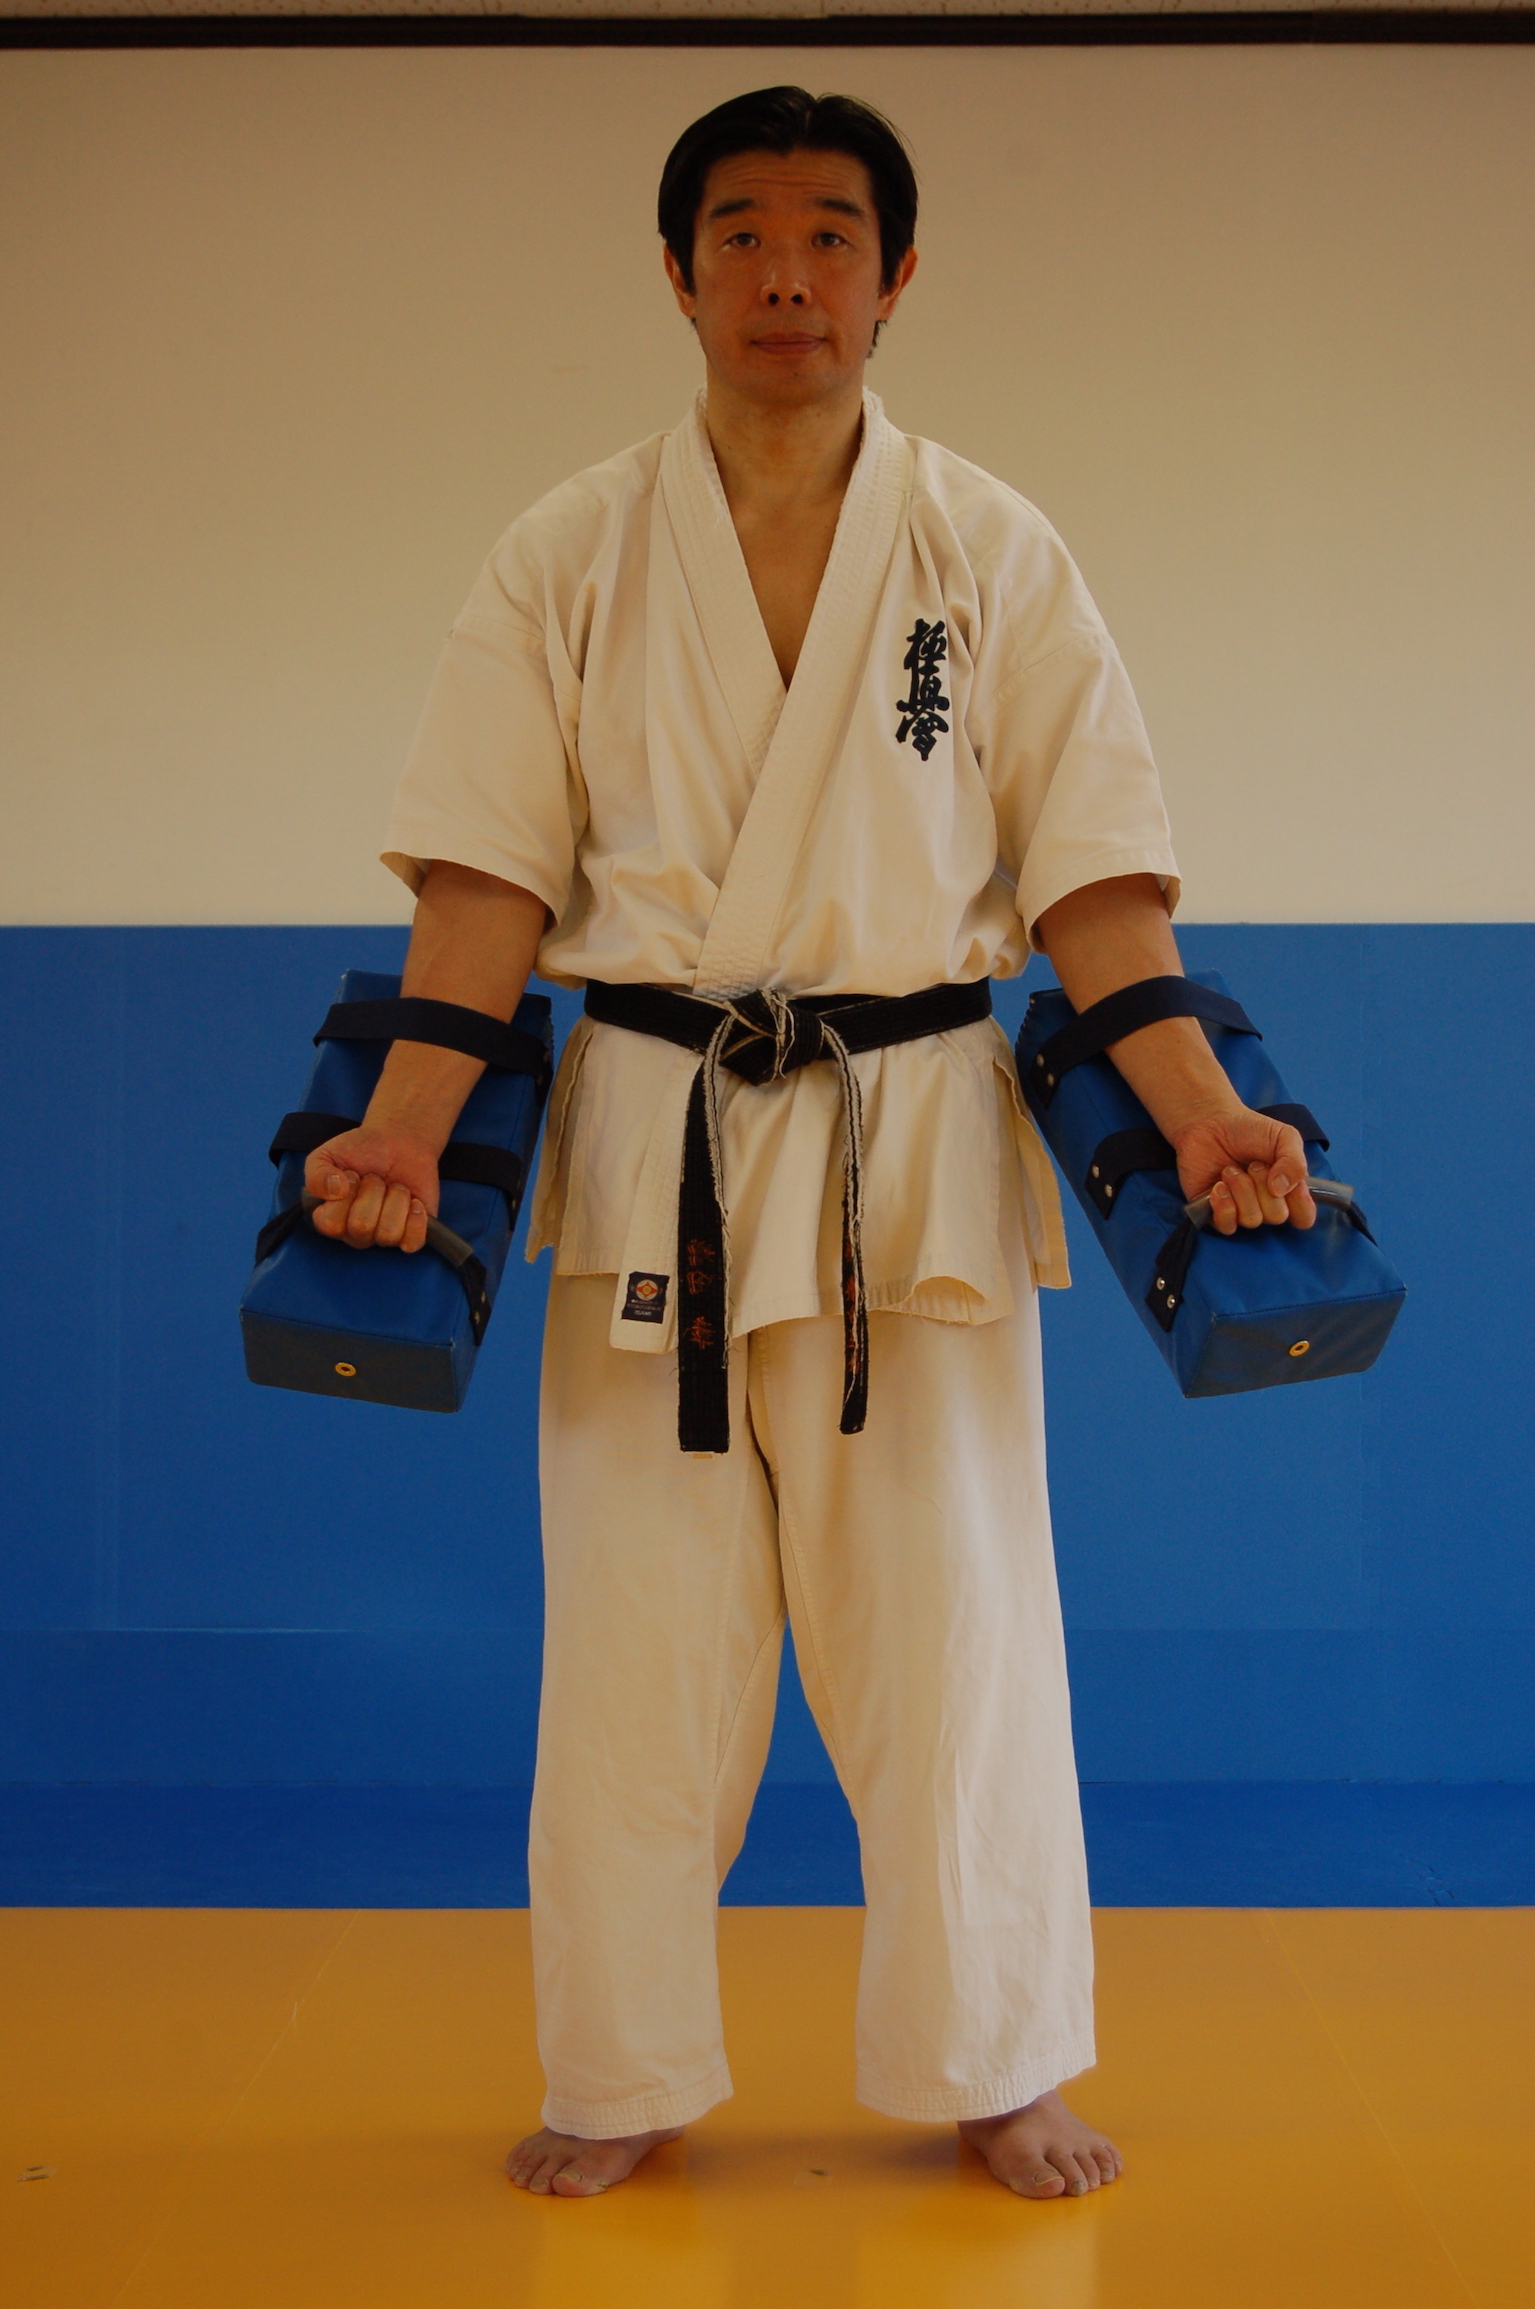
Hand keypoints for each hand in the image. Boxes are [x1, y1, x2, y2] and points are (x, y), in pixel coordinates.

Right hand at [302, 1128, 439, 1253]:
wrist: (400, 1142)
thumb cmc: (360, 1151)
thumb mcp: (328, 1155)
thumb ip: (317, 1174)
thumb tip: (335, 1191)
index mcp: (330, 1218)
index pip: (330, 1223)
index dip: (345, 1194)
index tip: (352, 1174)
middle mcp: (355, 1233)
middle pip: (361, 1227)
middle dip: (373, 1191)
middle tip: (375, 1178)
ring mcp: (383, 1236)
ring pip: (388, 1234)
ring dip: (396, 1199)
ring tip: (395, 1187)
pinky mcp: (411, 1236)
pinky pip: (412, 1243)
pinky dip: (416, 1220)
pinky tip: (414, 1202)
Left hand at [1170, 1109, 1316, 1236]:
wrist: (1210, 1123)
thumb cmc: (1248, 1130)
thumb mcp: (1283, 1136)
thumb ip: (1295, 1162)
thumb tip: (1281, 1190)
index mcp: (1288, 1189)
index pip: (1304, 1217)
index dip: (1299, 1204)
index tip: (1286, 1180)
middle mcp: (1266, 1204)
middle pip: (1277, 1216)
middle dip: (1264, 1186)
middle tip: (1252, 1164)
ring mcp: (1240, 1210)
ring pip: (1252, 1219)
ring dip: (1241, 1189)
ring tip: (1230, 1170)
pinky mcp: (1215, 1213)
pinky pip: (1227, 1225)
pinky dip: (1223, 1204)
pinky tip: (1218, 1186)